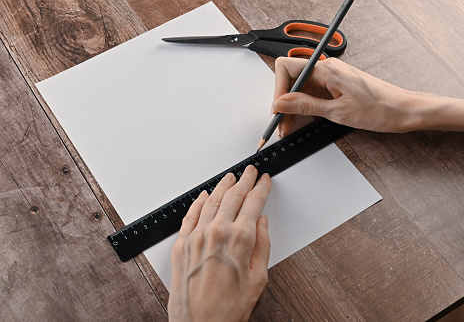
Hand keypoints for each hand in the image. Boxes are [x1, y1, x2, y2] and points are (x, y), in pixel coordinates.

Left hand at [168, 165, 271, 321]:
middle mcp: (217, 232)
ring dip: (223, 185)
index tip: (265, 180)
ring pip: (212, 200)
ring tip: (231, 177)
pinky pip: (191, 214)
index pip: (254, 202)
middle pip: (233, 196)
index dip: (261, 188)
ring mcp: (196, 236)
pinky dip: (199, 201)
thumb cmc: (229, 308)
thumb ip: (262, 245)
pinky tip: (205, 195)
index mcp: (240, 239)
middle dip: (244, 180)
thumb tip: (262, 223)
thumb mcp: (259, 279)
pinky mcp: (181, 244)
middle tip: (250, 171)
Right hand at [271, 57, 422, 135]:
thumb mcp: (337, 112)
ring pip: (300, 89)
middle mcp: (326, 70)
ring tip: (289, 127)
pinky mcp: (335, 87)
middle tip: (282, 124)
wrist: (403, 111)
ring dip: (292, 108)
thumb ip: (306, 105)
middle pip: (291, 80)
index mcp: (326, 70)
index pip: (286, 68)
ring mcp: (330, 78)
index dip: (278, 89)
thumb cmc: (379, 108)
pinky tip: (302, 121)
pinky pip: (312, 94)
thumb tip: (281, 102)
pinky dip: (304, 108)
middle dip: (283, 102)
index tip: (278, 109)